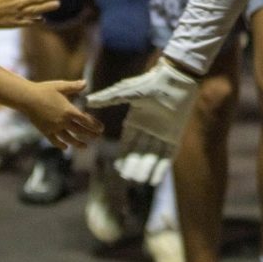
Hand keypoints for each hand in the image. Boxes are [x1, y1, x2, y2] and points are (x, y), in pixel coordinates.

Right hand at [22, 79, 102, 149]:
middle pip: (79, 130)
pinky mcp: (45, 131)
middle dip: (89, 134)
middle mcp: (62, 121)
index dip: (94, 125)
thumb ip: (74, 86)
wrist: (27, 98)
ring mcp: (54, 127)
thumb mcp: (61, 86)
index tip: (101, 129)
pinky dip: (60, 145)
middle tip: (97, 137)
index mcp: (68, 110)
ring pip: (68, 138)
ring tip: (85, 146)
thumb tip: (85, 83)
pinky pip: (54, 140)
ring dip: (77, 143)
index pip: (85, 120)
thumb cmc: (45, 90)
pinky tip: (65, 147)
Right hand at [86, 57, 199, 184]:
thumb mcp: (127, 92)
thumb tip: (88, 100)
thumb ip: (109, 98)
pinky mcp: (175, 135)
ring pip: (152, 155)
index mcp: (136, 120)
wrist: (175, 80)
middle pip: (139, 151)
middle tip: (126, 179)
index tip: (117, 168)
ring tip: (138, 182)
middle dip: (133, 165)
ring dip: (145, 168)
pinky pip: (167, 155)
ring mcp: (162, 133)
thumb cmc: (151, 83)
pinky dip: (161, 167)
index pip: (128, 142)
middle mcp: (147, 129)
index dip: (123, 155)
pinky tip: (155, 179)